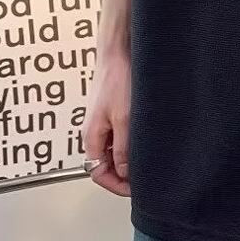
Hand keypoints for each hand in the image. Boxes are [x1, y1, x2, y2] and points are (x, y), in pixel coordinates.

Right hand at [83, 46, 131, 196]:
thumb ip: (124, 148)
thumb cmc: (117, 79)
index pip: (97, 173)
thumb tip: (125, 173)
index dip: (116, 185)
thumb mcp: (124, 119)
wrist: (118, 51)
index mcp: (92, 137)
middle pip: (105, 164)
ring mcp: (103, 121)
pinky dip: (130, 143)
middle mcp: (94, 131)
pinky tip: (144, 140)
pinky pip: (118, 135)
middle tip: (143, 178)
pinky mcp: (112, 111)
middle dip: (123, 174)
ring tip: (147, 160)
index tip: (135, 189)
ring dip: (128, 158)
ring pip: (113, 150)